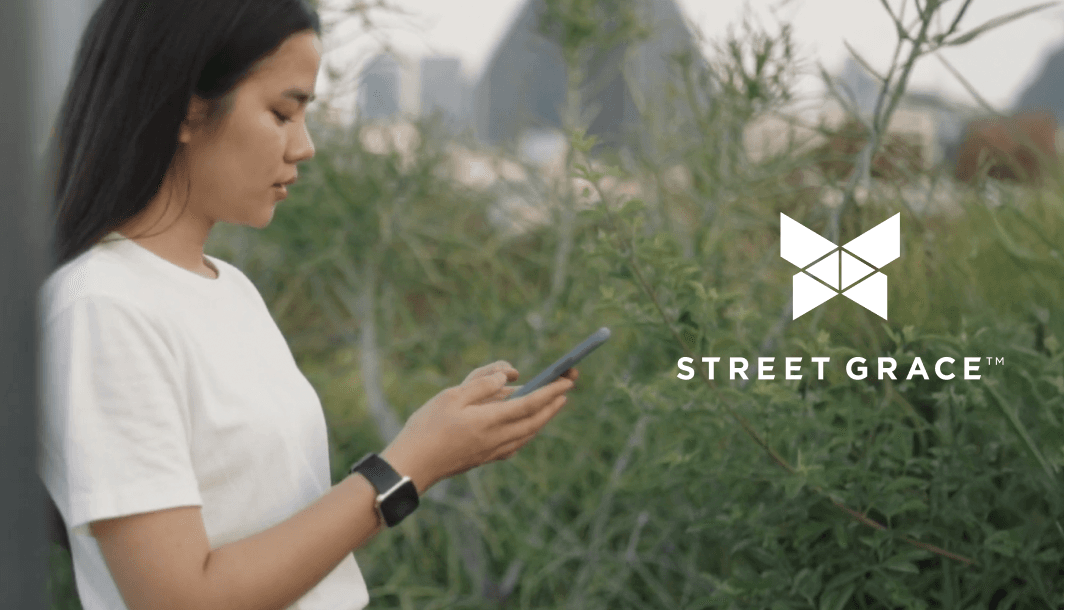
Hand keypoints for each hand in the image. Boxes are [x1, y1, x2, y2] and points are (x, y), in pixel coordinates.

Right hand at [381, 361, 579, 493]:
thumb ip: (482, 384)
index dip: (551, 391)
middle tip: (567, 387)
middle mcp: (497, 439)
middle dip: (553, 403)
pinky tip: (527, 428)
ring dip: (544, 418)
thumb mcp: (451, 396)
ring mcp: (492, 452)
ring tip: (553, 404)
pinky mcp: (484, 459)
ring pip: (528, 434)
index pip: (530, 404)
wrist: (412, 466)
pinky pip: (516, 443)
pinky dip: (528, 431)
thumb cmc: (426, 427)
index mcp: (489, 421)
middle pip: (535, 420)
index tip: (568, 380)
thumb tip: (508, 378)